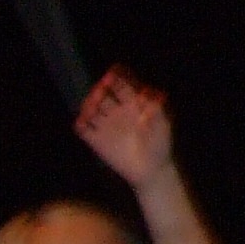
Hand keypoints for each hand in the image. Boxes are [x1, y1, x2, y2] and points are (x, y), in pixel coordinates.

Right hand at [75, 69, 174, 187]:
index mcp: (133, 103)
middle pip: (103, 93)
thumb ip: (157, 111)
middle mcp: (116, 110)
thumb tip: (149, 96)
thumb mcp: (163, 127)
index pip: (122, 84)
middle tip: (103, 85)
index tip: (114, 72)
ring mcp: (105, 124)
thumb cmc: (160, 145)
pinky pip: (82, 128)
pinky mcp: (95, 139)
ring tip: (94, 104)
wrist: (151, 170)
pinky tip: (84, 122)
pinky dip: (81, 123)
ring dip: (90, 103)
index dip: (118, 77)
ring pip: (91, 107)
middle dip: (101, 87)